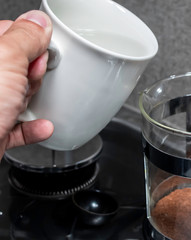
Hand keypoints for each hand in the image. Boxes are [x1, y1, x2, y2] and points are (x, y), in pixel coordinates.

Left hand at [0, 10, 53, 156]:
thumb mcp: (5, 60)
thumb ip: (25, 37)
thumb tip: (39, 22)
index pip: (9, 33)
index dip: (29, 44)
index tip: (38, 54)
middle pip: (18, 67)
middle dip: (31, 75)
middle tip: (27, 80)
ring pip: (20, 95)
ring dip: (32, 101)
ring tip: (24, 104)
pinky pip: (20, 125)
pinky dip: (33, 127)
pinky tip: (41, 126)